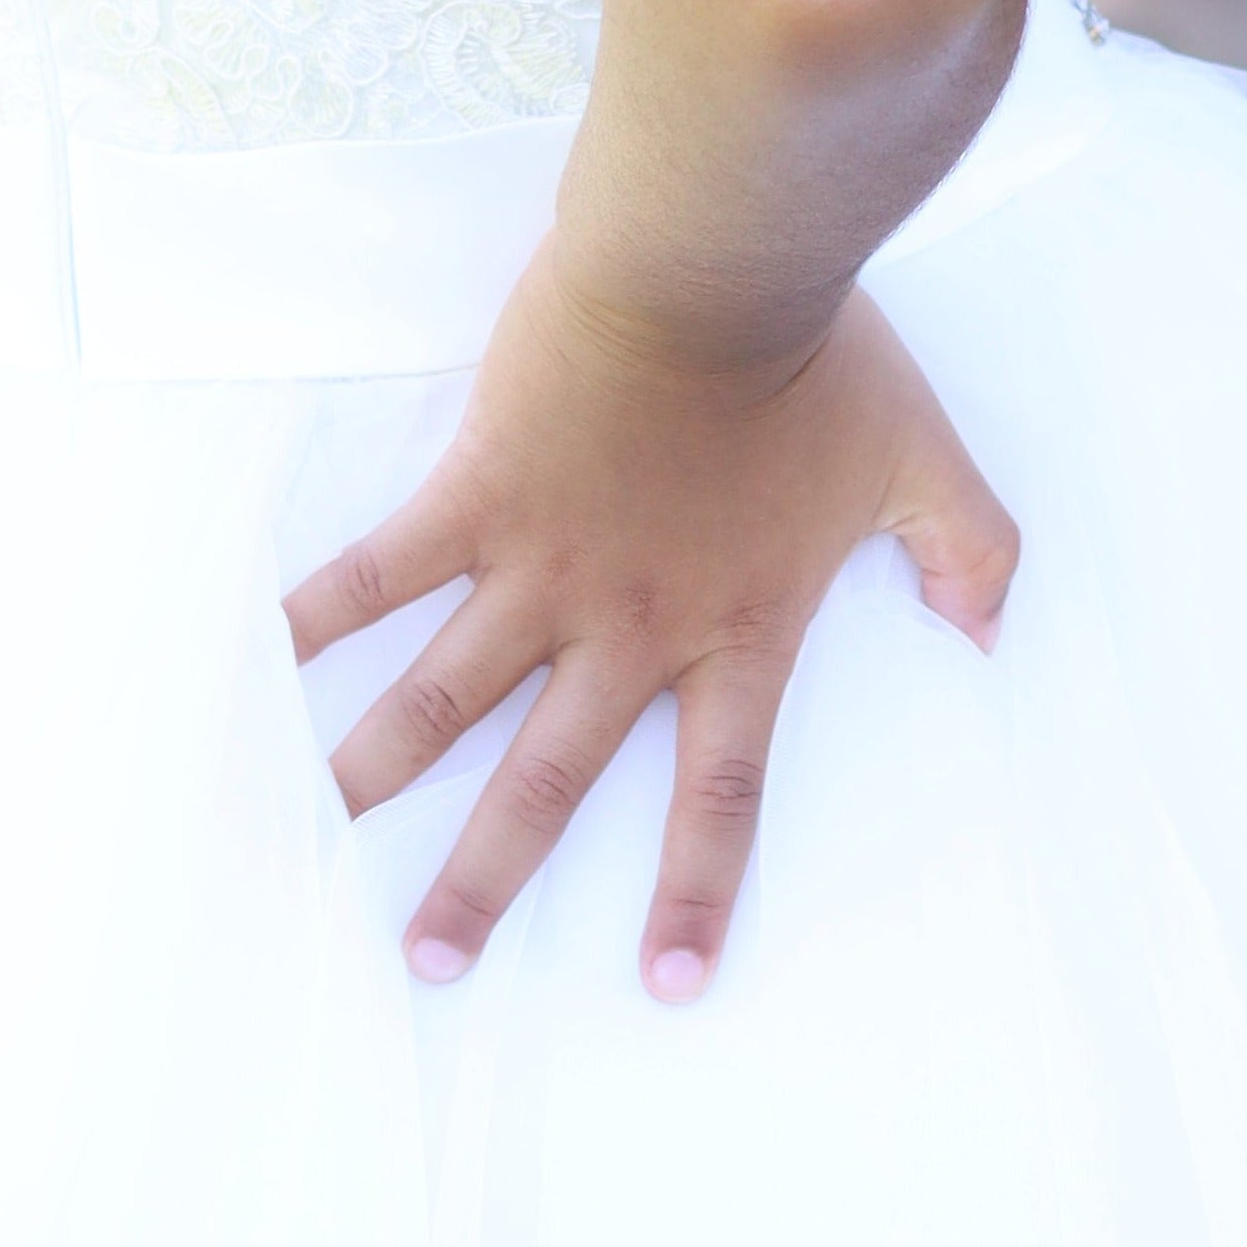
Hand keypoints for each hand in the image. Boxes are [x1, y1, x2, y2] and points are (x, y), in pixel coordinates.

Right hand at [285, 245, 1019, 999]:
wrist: (720, 263)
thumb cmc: (823, 355)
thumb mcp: (925, 459)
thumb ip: (970, 550)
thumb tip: (990, 631)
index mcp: (736, 630)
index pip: (719, 794)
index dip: (694, 891)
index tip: (668, 984)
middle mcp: (630, 625)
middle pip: (548, 781)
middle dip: (484, 881)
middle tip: (427, 962)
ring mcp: (544, 564)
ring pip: (447, 698)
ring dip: (376, 776)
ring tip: (312, 840)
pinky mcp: (479, 492)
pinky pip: (383, 570)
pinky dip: (318, 616)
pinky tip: (256, 661)